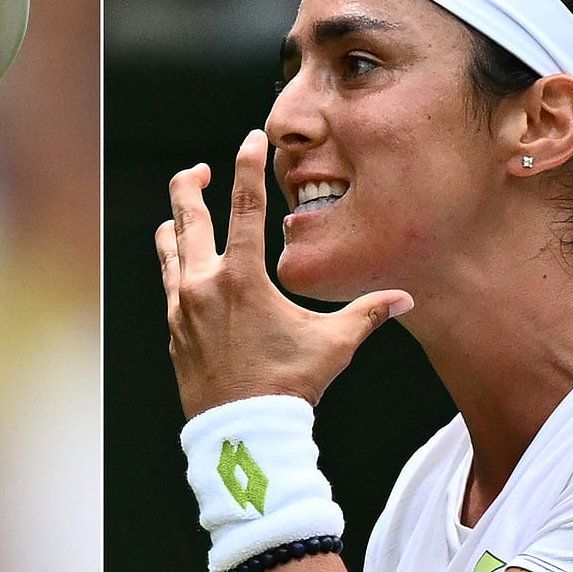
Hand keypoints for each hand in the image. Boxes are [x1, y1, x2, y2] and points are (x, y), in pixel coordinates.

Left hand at [156, 130, 412, 418]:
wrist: (239, 433)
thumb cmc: (285, 388)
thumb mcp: (332, 345)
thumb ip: (367, 314)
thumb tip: (405, 299)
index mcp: (241, 279)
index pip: (243, 206)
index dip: (246, 166)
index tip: (248, 139)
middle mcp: (203, 284)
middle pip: (187, 215)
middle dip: (192, 184)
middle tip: (201, 170)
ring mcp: (180, 306)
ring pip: (168, 247)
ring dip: (176, 224)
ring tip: (184, 216)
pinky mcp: (172, 328)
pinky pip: (168, 283)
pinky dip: (176, 267)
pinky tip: (188, 271)